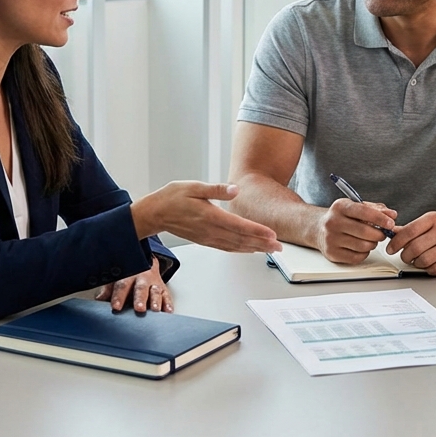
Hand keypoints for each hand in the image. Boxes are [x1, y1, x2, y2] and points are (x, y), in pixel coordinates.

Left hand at [96, 258, 172, 312]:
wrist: (145, 263)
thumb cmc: (128, 275)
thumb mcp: (116, 279)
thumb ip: (108, 291)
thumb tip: (98, 300)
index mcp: (128, 276)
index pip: (122, 286)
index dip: (119, 296)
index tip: (116, 307)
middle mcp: (142, 279)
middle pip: (141, 289)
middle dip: (140, 299)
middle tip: (139, 309)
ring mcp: (154, 284)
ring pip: (155, 292)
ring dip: (155, 301)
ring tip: (154, 310)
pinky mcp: (164, 290)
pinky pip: (167, 297)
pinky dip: (168, 304)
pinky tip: (168, 311)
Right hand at [131, 181, 281, 253]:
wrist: (155, 213)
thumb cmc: (173, 197)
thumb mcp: (193, 186)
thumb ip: (215, 189)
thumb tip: (235, 189)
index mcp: (209, 216)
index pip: (239, 226)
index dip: (257, 231)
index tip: (272, 235)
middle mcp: (210, 230)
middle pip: (241, 239)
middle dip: (262, 243)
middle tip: (279, 247)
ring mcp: (208, 237)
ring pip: (235, 246)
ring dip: (254, 248)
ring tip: (270, 249)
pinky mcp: (205, 240)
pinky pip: (226, 247)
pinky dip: (240, 249)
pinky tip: (249, 249)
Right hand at [316, 198, 396, 264]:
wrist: (317, 228)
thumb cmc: (341, 217)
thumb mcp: (355, 207)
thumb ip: (375, 209)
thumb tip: (392, 215)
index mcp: (340, 207)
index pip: (364, 212)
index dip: (380, 218)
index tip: (391, 223)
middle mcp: (333, 222)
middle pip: (365, 232)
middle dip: (379, 234)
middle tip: (382, 234)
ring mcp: (331, 239)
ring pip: (363, 246)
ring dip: (372, 244)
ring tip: (369, 239)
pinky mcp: (332, 253)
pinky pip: (357, 257)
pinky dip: (364, 253)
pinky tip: (361, 247)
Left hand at [386, 212, 435, 275]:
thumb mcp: (428, 223)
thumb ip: (409, 229)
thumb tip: (391, 233)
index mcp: (433, 219)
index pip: (409, 231)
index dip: (396, 242)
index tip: (391, 248)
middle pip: (415, 248)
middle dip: (405, 255)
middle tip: (405, 256)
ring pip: (423, 260)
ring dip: (416, 263)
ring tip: (417, 259)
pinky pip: (435, 269)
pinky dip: (428, 269)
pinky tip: (429, 264)